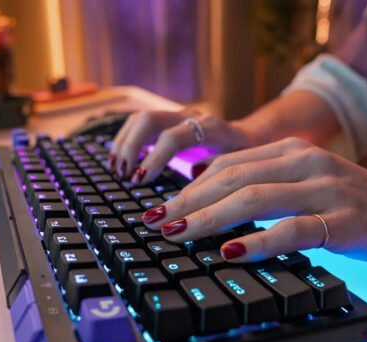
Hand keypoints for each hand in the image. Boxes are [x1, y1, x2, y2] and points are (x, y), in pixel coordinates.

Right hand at [108, 109, 255, 182]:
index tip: (139, 180)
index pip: (172, 137)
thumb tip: (185, 199)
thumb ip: (215, 177)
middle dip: (130, 147)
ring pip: (140, 118)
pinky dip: (125, 140)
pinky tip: (119, 161)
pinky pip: (138, 123)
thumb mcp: (240, 169)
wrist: (250, 137)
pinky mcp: (167, 121)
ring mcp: (176, 116)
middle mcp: (190, 117)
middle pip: (148, 119)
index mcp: (209, 128)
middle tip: (123, 175)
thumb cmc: (246, 159)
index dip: (153, 158)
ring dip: (123, 143)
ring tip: (116, 170)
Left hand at [141, 137, 366, 264]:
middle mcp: (306, 163)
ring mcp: (327, 190)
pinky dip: (258, 241)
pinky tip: (230, 252)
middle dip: (188, 203)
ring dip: (209, 218)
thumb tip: (213, 198)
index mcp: (294, 152)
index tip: (160, 207)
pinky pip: (293, 229)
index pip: (229, 165)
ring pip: (256, 199)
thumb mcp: (308, 182)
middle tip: (156, 223)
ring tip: (178, 235)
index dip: (189, 186)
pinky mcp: (344, 222)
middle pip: (233, 179)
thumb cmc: (356, 204)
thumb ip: (268, 183)